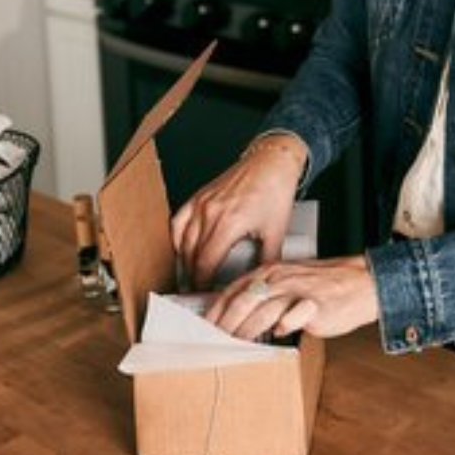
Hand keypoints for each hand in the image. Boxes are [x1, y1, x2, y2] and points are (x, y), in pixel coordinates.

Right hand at [171, 135, 305, 289]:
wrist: (271, 162)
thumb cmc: (275, 191)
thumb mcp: (276, 231)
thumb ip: (267, 259)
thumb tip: (263, 280)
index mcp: (229, 223)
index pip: (205, 263)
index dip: (202, 283)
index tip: (204, 293)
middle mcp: (210, 212)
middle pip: (191, 255)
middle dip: (193, 276)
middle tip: (198, 289)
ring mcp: (202, 203)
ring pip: (183, 240)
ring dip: (185, 260)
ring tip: (192, 274)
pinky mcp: (199, 195)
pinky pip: (179, 221)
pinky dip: (177, 238)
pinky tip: (183, 248)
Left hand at [205, 257, 379, 341]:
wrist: (358, 282)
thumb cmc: (320, 287)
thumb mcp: (285, 283)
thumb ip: (262, 297)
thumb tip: (235, 318)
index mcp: (269, 272)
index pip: (233, 291)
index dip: (216, 311)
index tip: (205, 329)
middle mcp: (279, 278)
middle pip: (243, 301)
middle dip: (226, 324)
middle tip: (215, 342)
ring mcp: (296, 290)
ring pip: (263, 310)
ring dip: (247, 331)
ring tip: (237, 346)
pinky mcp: (314, 304)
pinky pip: (293, 316)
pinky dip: (283, 326)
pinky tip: (278, 334)